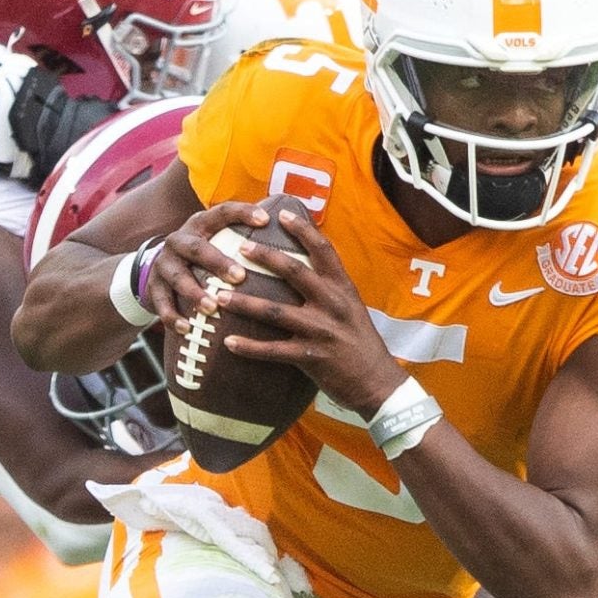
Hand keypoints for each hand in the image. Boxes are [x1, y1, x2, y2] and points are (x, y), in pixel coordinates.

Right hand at [143, 201, 272, 332]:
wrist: (160, 270)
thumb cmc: (205, 258)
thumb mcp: (219, 240)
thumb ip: (246, 239)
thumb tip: (295, 234)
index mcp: (201, 225)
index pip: (222, 212)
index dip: (242, 213)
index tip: (265, 220)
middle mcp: (180, 240)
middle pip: (197, 248)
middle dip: (217, 262)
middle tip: (239, 277)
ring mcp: (164, 263)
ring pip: (178, 276)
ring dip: (194, 292)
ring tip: (212, 307)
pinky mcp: (153, 286)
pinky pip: (161, 303)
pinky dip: (172, 316)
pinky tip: (186, 329)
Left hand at [218, 206, 403, 417]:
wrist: (378, 384)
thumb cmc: (361, 345)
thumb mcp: (352, 310)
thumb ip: (330, 290)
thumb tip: (306, 270)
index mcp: (344, 289)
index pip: (324, 250)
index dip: (303, 229)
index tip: (282, 213)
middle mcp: (333, 305)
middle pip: (294, 271)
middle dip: (265, 257)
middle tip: (239, 246)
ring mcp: (321, 331)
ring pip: (275, 312)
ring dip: (244, 303)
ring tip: (219, 296)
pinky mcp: (310, 358)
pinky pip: (273, 351)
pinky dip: (249, 347)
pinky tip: (228, 342)